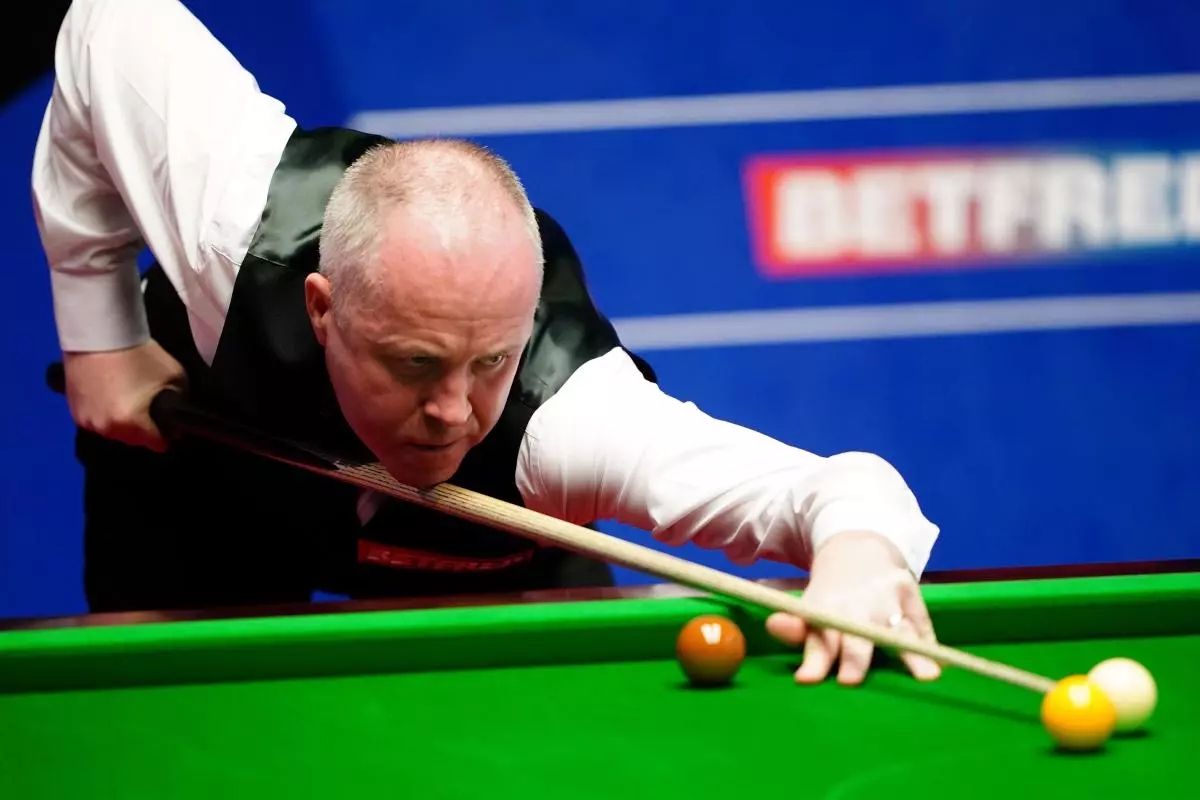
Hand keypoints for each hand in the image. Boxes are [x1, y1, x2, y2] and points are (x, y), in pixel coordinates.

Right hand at [62, 340, 185, 451]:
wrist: (99, 334)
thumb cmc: (139, 354)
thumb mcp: (175, 376)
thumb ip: (179, 401)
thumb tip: (175, 417)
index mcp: (132, 424)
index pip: (158, 445)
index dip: (167, 434)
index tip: (167, 422)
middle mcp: (107, 428)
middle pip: (134, 440)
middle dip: (143, 428)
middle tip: (146, 404)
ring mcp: (86, 421)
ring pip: (113, 431)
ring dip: (122, 422)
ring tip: (127, 398)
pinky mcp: (72, 410)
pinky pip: (95, 421)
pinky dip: (104, 414)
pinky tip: (109, 395)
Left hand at [765, 530, 940, 684]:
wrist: (859, 548)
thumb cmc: (832, 595)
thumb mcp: (810, 605)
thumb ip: (795, 625)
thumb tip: (773, 625)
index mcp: (828, 609)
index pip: (820, 638)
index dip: (814, 660)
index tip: (806, 680)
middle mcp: (859, 605)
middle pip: (858, 635)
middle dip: (854, 658)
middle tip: (850, 681)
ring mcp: (889, 599)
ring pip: (900, 630)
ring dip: (912, 654)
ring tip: (926, 677)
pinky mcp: (913, 595)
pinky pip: (923, 624)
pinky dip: (931, 645)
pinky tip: (939, 666)